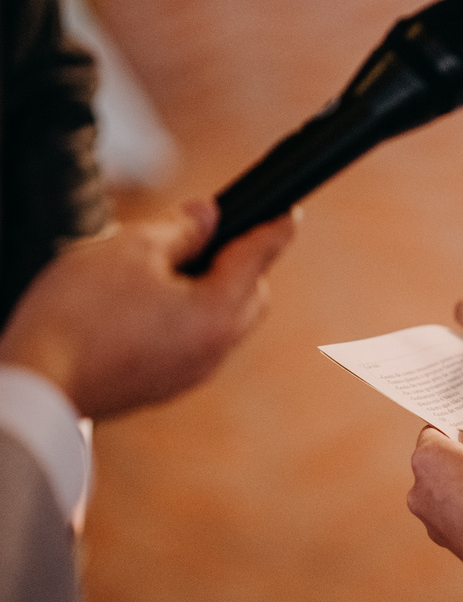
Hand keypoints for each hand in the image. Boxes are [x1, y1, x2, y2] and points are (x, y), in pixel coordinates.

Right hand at [0, 198, 295, 419]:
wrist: (34, 387)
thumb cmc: (77, 315)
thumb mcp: (130, 249)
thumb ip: (180, 229)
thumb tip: (208, 216)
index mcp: (217, 314)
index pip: (258, 258)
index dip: (272, 229)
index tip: (288, 214)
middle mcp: (214, 350)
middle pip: (248, 295)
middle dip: (239, 263)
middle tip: (210, 236)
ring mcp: (190, 374)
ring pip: (220, 322)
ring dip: (209, 291)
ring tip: (166, 267)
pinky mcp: (163, 387)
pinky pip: (192, 344)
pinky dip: (184, 317)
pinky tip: (147, 303)